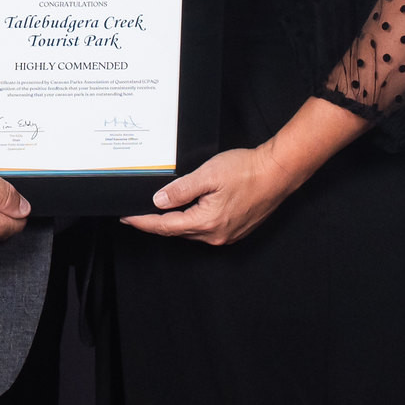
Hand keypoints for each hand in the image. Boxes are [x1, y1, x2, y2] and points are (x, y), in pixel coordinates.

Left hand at [122, 142, 303, 244]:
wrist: (277, 172)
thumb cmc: (247, 170)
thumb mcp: (208, 174)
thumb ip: (181, 189)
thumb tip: (158, 201)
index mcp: (206, 222)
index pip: (165, 226)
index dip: (143, 222)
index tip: (127, 217)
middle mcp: (216, 234)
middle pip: (176, 231)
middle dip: (155, 223)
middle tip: (137, 213)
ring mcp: (227, 235)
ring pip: (191, 231)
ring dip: (174, 222)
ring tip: (157, 211)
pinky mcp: (235, 230)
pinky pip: (205, 230)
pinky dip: (191, 221)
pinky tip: (187, 211)